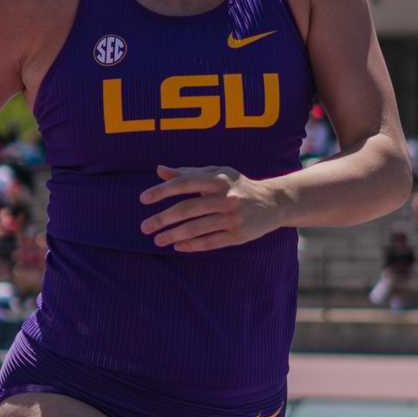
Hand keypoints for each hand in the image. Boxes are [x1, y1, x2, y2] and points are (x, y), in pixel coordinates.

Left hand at [138, 164, 279, 252]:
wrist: (273, 202)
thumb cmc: (238, 186)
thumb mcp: (216, 174)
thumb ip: (188, 172)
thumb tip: (159, 170)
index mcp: (218, 179)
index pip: (185, 183)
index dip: (162, 191)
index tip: (143, 199)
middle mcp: (226, 197)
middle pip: (188, 208)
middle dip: (163, 218)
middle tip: (144, 227)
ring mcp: (233, 217)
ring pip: (197, 228)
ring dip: (174, 235)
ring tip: (157, 239)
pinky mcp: (239, 235)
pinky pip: (210, 242)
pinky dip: (192, 245)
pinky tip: (177, 246)